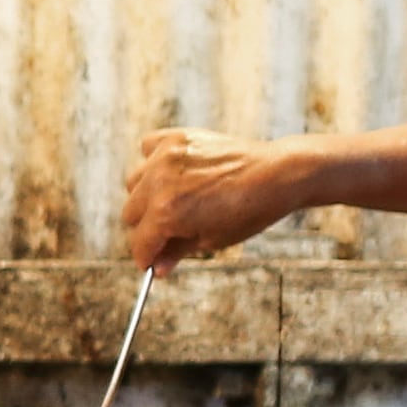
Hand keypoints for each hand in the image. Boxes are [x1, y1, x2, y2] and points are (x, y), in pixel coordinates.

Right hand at [121, 129, 291, 269]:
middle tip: (166, 230)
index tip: (150, 260)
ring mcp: (166, 156)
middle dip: (145, 227)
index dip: (146, 257)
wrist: (277, 175)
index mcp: (166, 213)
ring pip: (133, 183)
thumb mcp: (211, 239)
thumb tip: (157, 268)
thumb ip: (176, 251)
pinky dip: (153, 161)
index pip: (140, 242)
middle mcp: (160, 183)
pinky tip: (172, 171)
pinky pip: (147, 148)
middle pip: (130, 213)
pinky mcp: (176, 137)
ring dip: (146, 194)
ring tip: (171, 198)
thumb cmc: (248, 211)